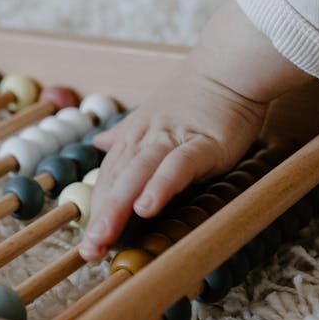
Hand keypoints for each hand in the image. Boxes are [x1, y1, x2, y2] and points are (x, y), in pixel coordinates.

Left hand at [77, 0, 311, 259]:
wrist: (228, 68)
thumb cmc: (196, 96)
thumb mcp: (154, 116)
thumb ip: (127, 135)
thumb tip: (99, 143)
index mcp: (135, 136)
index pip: (110, 178)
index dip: (97, 209)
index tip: (89, 242)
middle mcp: (147, 139)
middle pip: (118, 180)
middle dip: (101, 216)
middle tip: (89, 251)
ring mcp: (174, 140)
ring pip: (138, 174)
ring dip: (118, 206)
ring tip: (104, 237)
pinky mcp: (203, 144)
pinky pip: (178, 165)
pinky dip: (160, 185)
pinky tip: (147, 208)